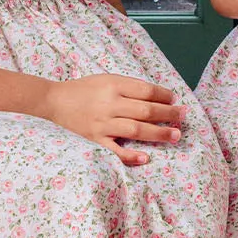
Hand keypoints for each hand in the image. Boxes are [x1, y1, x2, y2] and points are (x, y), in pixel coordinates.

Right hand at [40, 74, 183, 166]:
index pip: (146, 90)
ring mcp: (102, 124)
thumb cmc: (84, 89)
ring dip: (158, 133)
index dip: (163, 95)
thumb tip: (157, 97)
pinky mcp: (95, 139)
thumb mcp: (106, 79)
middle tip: (183, 117)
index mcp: (113, 85)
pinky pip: (115, 150)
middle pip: (145, 110)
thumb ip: (129, 87)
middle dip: (168, 114)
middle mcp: (109, 104)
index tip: (174, 99)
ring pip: (136, 129)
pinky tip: (146, 158)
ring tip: (175, 135)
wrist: (54, 101)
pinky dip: (131, 155)